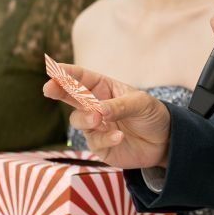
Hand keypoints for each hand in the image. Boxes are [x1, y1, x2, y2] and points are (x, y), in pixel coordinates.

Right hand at [43, 65, 170, 168]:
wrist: (164, 142)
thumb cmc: (152, 114)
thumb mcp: (141, 104)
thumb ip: (119, 105)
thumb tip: (97, 111)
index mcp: (104, 88)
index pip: (82, 77)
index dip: (67, 72)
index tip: (54, 69)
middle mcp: (95, 105)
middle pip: (70, 96)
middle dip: (58, 90)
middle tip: (49, 88)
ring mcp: (95, 126)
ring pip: (78, 120)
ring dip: (86, 118)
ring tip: (98, 118)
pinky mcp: (99, 145)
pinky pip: (94, 142)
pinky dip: (105, 138)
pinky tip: (119, 136)